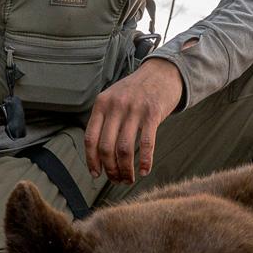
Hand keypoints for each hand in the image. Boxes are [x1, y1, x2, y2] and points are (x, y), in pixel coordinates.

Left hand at [86, 57, 182, 183]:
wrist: (162, 72)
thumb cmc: (136, 91)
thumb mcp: (113, 98)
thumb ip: (104, 119)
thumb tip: (96, 153)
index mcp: (101, 104)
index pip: (90, 138)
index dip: (92, 160)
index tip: (96, 174)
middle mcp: (115, 106)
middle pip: (106, 147)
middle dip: (110, 169)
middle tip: (116, 180)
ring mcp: (134, 109)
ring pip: (124, 149)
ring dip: (125, 169)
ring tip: (128, 179)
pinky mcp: (153, 113)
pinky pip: (147, 143)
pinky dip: (144, 161)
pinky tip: (144, 171)